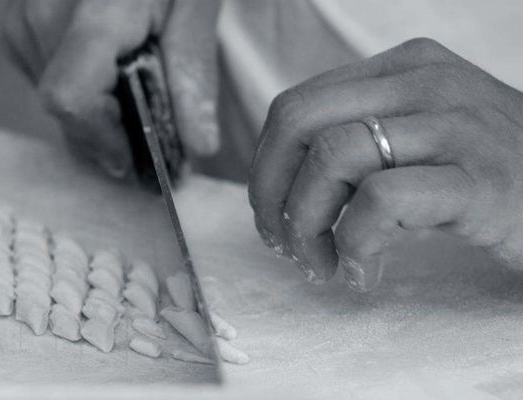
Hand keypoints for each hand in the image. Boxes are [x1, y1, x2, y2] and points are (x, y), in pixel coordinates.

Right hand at [3, 0, 219, 176]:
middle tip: (149, 136)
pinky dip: (81, 91)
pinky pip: (44, 79)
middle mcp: (43, 15)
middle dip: (106, 135)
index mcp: (95, 12)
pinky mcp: (17, 22)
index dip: (103, 141)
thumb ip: (193, 76)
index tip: (136, 159)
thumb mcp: (194, 10)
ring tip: (132, 93)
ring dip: (96, 113)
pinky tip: (108, 73)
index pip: (72, 100)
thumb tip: (199, 147)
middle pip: (63, 110)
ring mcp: (23, 17)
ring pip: (53, 100)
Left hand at [249, 38, 522, 290]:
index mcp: (401, 69)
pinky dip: (356, 245)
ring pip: (332, 158)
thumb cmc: (486, 174)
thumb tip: (279, 185)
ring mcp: (456, 125)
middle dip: (271, 192)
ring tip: (323, 263)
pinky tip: (364, 272)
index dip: (265, 166)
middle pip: (299, 123)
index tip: (270, 214)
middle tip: (282, 242)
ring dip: (307, 225)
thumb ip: (357, 142)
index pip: (295, 107)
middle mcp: (425, 82)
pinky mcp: (480, 178)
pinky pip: (382, 201)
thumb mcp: (416, 138)